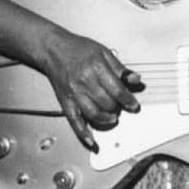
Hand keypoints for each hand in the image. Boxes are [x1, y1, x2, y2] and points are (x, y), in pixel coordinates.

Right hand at [38, 31, 142, 149]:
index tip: (134, 105)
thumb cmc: (78, 49)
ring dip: (105, 119)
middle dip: (117, 108)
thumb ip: (120, 68)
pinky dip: (83, 133)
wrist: (53, 49)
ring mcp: (73, 93)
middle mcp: (84, 81)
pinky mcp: (65, 101)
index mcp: (96, 68)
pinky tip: (91, 140)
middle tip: (121, 107)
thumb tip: (135, 79)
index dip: (128, 99)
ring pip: (93, 113)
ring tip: (112, 118)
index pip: (116, 89)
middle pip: (106, 103)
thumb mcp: (103, 52)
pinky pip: (74, 120)